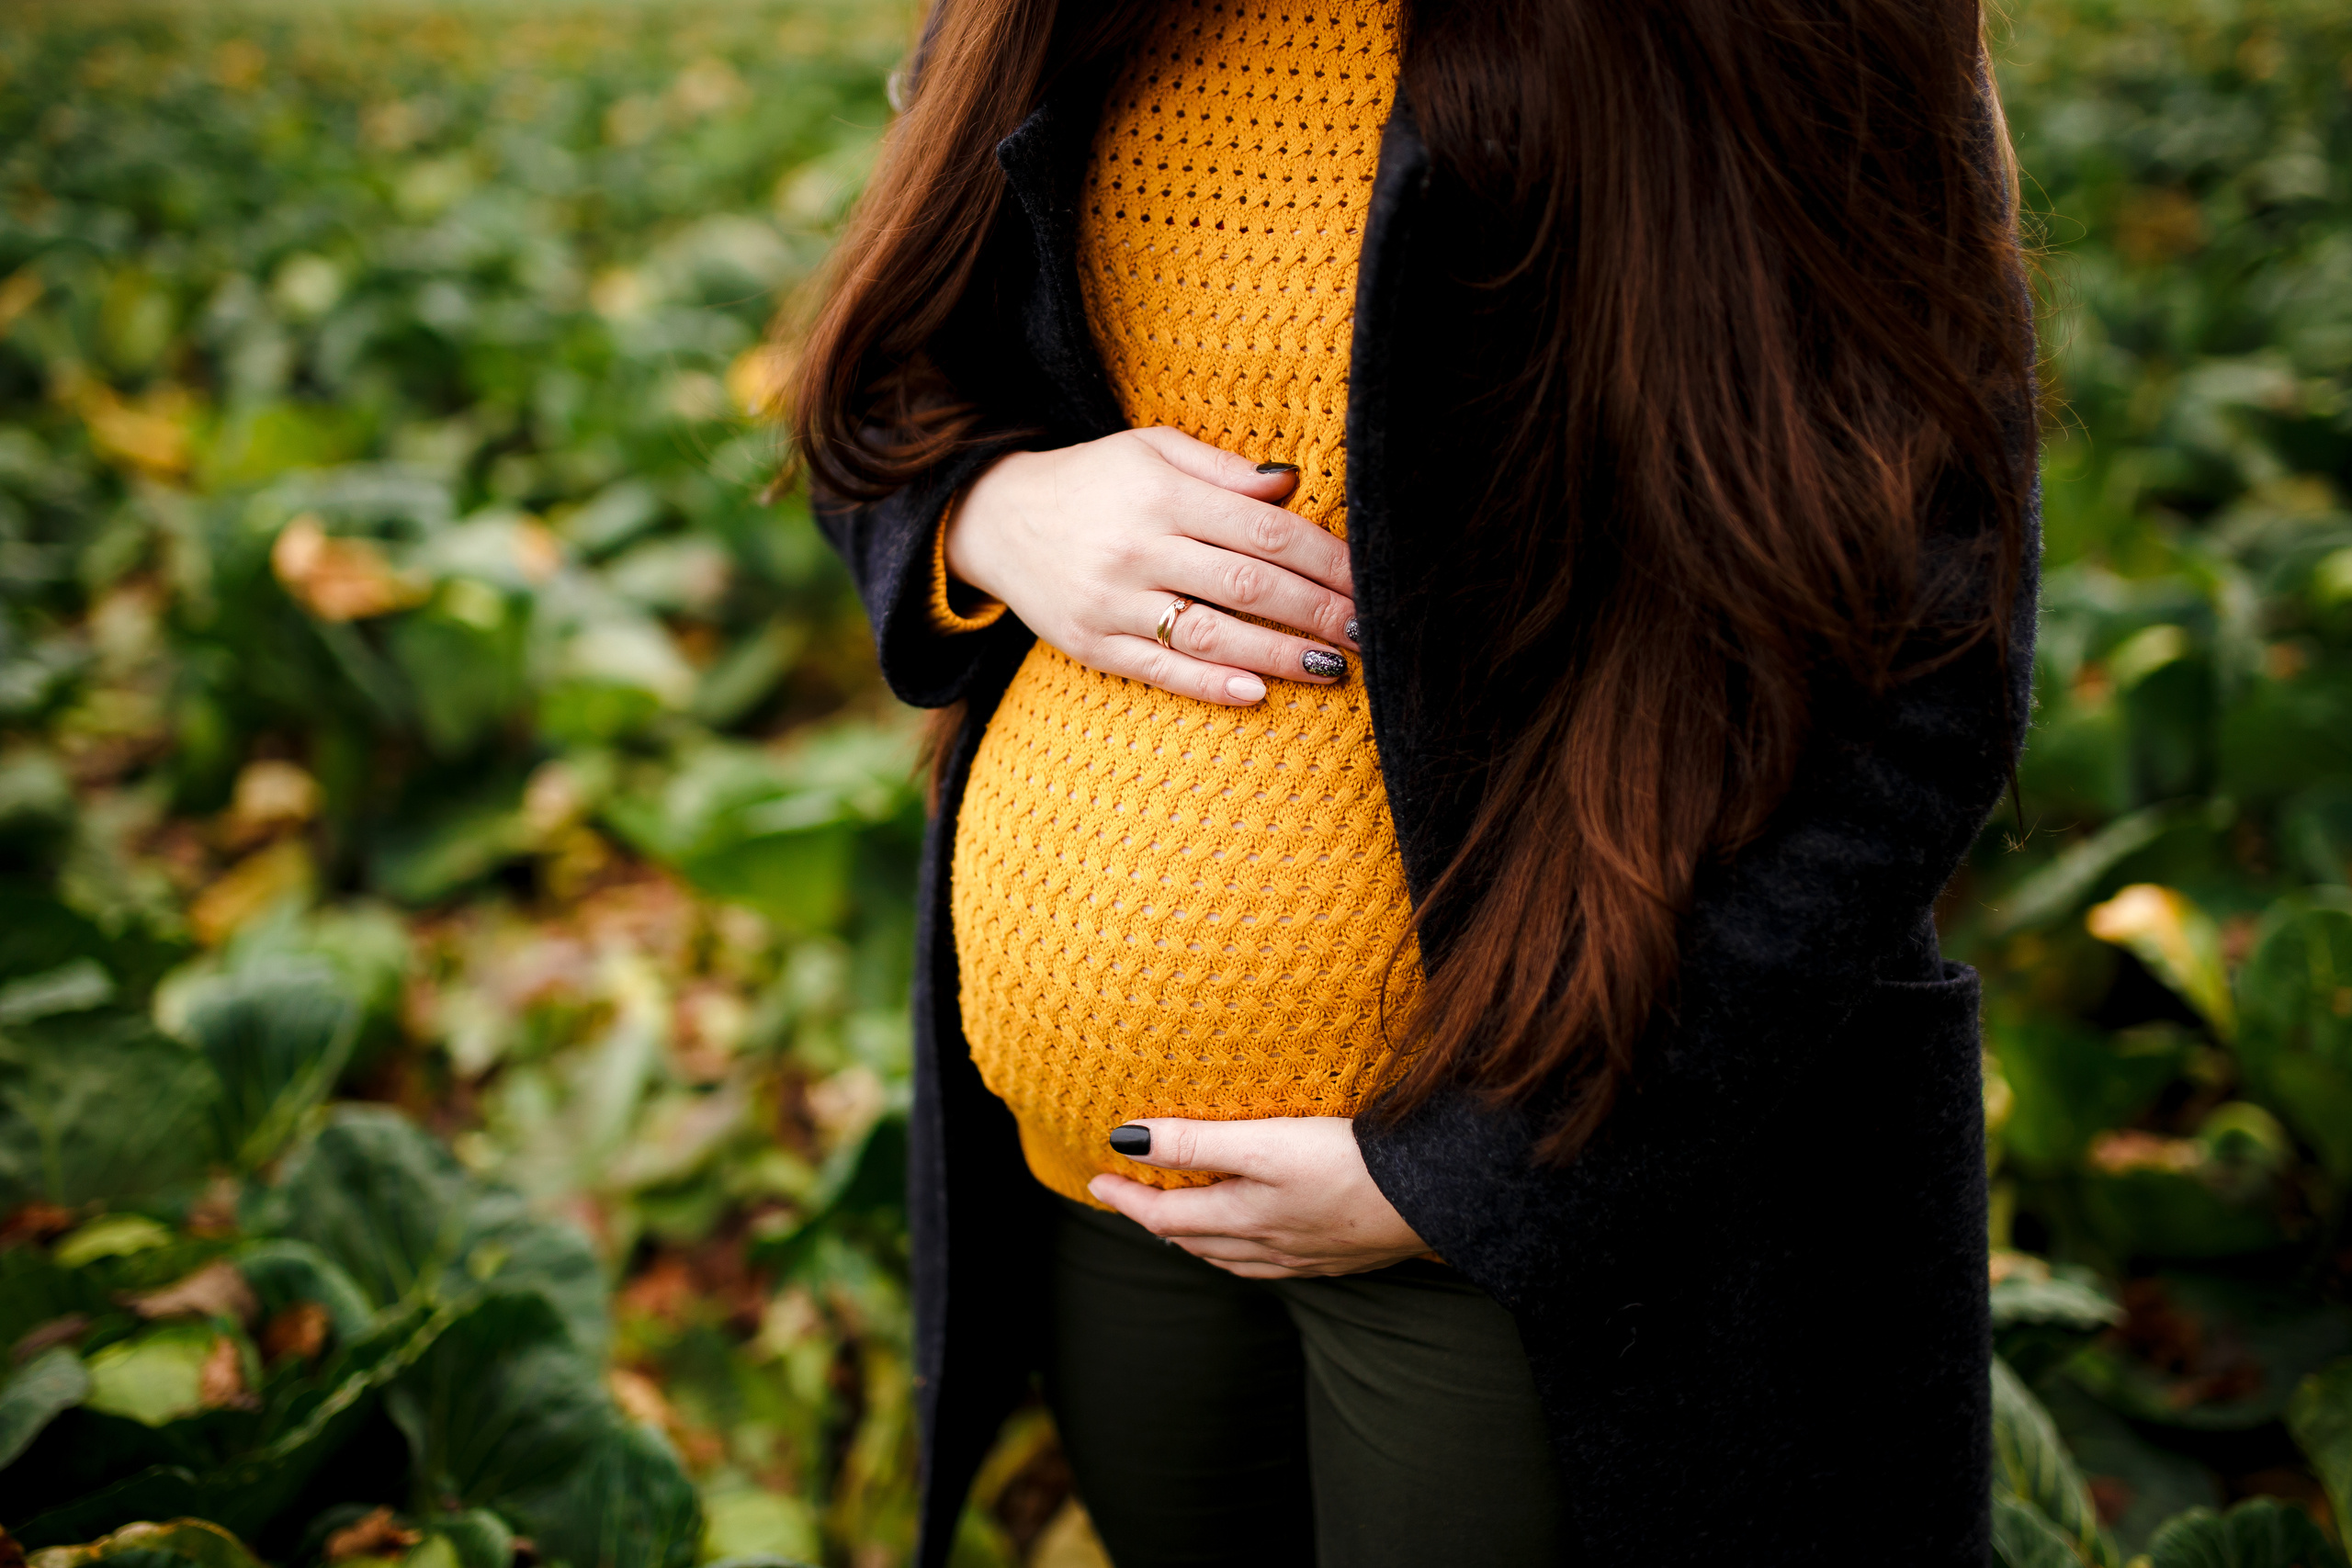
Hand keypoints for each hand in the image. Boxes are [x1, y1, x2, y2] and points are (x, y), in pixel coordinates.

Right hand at [942, 428, 1357, 706]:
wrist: (996, 519)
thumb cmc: (1093, 481)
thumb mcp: (1152, 450)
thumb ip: (1223, 469)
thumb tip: (1293, 485)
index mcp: (1161, 492)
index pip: (1263, 528)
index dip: (1325, 557)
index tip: (1369, 578)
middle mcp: (1137, 547)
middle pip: (1247, 583)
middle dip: (1317, 610)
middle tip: (1370, 629)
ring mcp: (1111, 602)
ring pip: (1210, 633)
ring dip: (1279, 654)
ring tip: (1334, 665)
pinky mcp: (1090, 645)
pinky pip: (1160, 670)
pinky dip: (1211, 683)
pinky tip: (1258, 691)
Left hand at [1086, 1117, 1427, 1278]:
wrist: (1436, 1198)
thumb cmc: (1350, 1165)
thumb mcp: (1265, 1143)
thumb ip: (1196, 1142)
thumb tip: (1125, 1141)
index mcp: (1244, 1221)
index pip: (1164, 1218)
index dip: (1125, 1199)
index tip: (1094, 1179)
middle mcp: (1268, 1248)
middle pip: (1194, 1241)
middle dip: (1155, 1219)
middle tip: (1128, 1195)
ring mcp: (1305, 1257)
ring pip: (1232, 1256)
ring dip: (1197, 1238)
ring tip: (1180, 1218)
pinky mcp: (1338, 1254)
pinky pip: (1269, 1261)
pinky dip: (1241, 1248)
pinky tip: (1254, 1236)